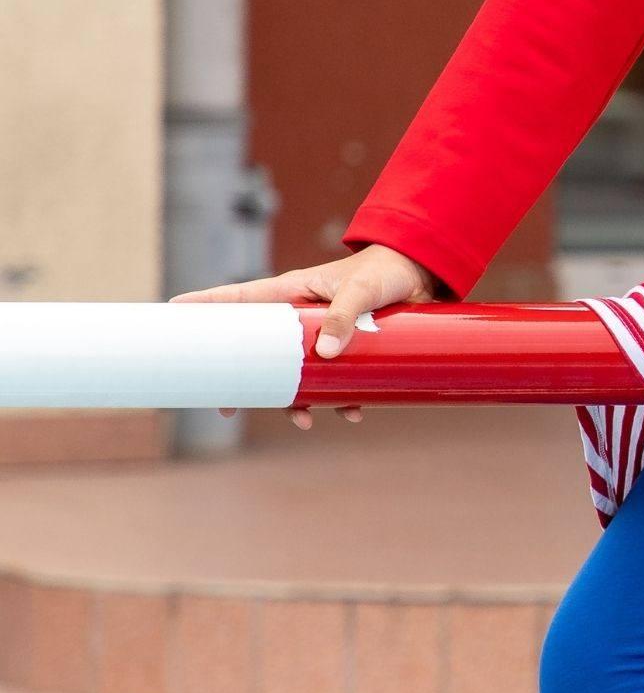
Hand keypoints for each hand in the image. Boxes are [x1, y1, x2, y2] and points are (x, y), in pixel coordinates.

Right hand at [168, 244, 443, 429]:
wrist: (423, 273)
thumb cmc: (386, 271)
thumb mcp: (363, 290)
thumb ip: (343, 316)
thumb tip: (323, 355)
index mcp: (292, 292)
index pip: (240, 298)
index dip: (205, 306)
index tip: (170, 309)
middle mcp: (300, 316)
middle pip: (258, 350)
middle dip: (243, 381)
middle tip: (225, 407)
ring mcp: (321, 333)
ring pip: (295, 373)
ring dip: (297, 400)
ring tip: (305, 421)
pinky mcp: (347, 347)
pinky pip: (335, 380)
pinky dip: (341, 399)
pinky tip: (353, 412)